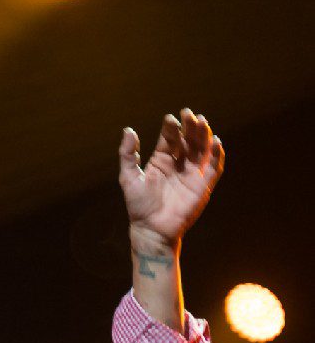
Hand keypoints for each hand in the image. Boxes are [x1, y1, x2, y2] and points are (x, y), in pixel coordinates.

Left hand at [119, 108, 225, 253]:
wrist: (151, 228)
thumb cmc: (138, 204)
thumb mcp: (128, 177)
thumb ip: (128, 155)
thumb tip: (128, 130)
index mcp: (161, 160)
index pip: (169, 139)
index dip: (171, 128)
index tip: (171, 118)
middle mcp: (178, 164)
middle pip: (188, 141)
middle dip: (190, 127)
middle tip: (190, 114)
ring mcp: (192, 173)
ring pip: (202, 150)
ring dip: (204, 136)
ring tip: (202, 122)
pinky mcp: (203, 185)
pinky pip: (213, 168)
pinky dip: (216, 155)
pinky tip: (216, 141)